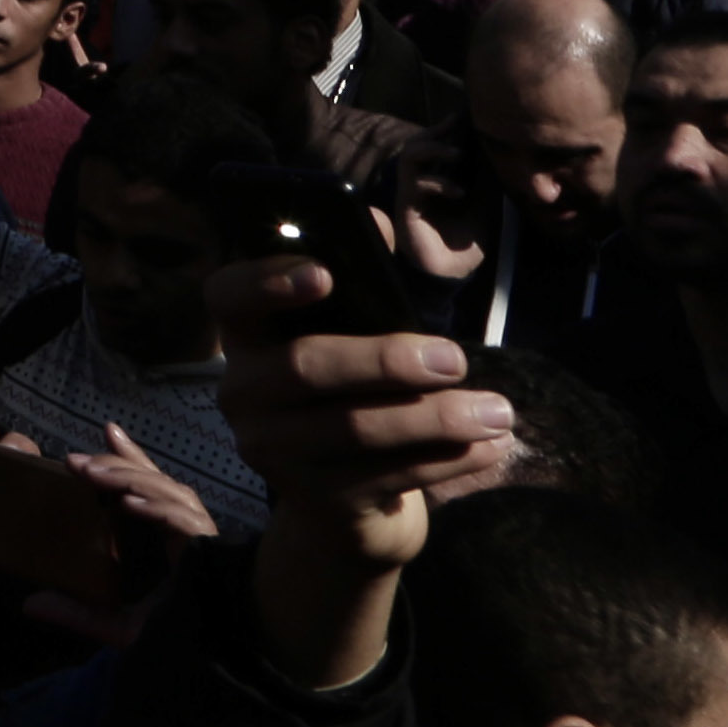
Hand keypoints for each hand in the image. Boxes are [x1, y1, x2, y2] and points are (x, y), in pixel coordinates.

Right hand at [217, 251, 508, 690]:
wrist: (346, 504)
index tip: (326, 274)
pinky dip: (446, 461)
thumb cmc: (358, 396)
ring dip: (436, 418)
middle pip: (303, 367)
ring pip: (355, 429)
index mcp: (248, 338)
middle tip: (456, 357)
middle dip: (386, 360)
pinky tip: (490, 448)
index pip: (228, 297)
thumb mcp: (355, 339)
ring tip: (499, 411)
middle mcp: (243, 394)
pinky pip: (387, 476)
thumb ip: (362, 287)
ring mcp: (273, 452)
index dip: (267, 281)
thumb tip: (377, 222)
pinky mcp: (317, 501)